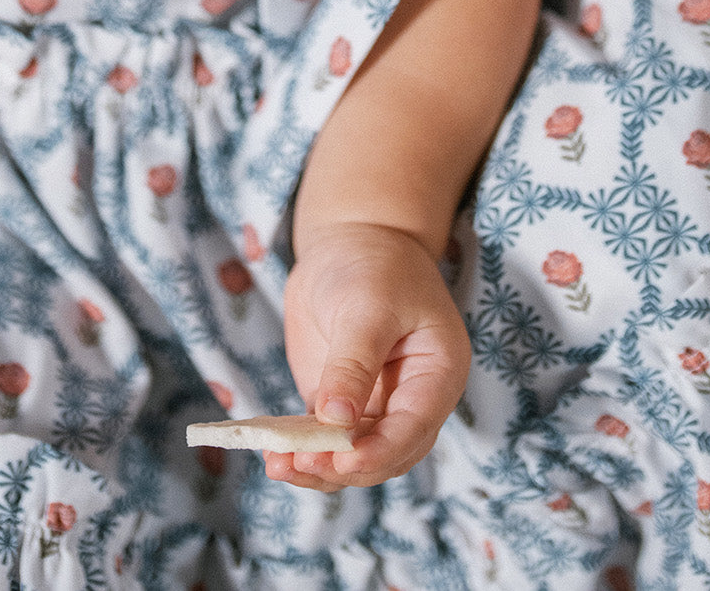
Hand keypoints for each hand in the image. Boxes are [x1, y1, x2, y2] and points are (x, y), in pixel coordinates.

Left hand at [268, 222, 470, 490]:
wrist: (353, 241)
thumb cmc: (375, 266)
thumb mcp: (368, 307)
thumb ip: (353, 364)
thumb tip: (335, 420)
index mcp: (437, 374)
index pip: (414, 427)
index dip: (380, 451)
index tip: (343, 460)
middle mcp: (411, 399)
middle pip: (385, 453)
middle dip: (343, 465)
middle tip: (300, 463)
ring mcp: (375, 405)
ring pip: (353, 456)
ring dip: (318, 467)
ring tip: (278, 466)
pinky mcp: (340, 403)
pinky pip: (324, 439)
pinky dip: (301, 450)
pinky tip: (273, 455)